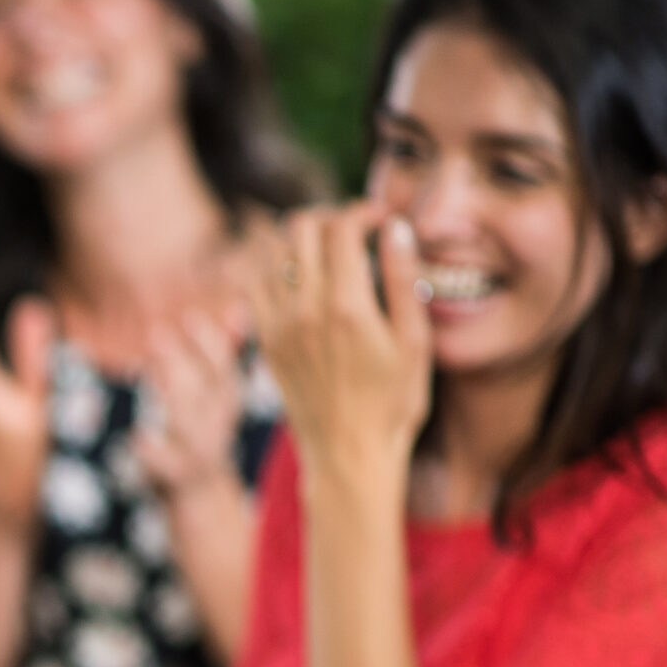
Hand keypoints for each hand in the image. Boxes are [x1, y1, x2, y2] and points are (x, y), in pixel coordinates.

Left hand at [135, 310, 244, 501]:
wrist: (200, 498)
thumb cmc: (197, 436)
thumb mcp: (208, 399)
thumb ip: (212, 361)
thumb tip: (233, 311)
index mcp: (226, 405)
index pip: (226, 369)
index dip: (211, 343)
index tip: (190, 317)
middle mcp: (219, 427)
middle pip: (208, 390)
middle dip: (184, 360)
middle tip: (156, 332)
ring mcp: (202, 454)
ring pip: (192, 425)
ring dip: (171, 395)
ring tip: (146, 368)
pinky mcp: (181, 480)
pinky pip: (169, 466)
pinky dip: (153, 452)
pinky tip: (134, 437)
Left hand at [244, 204, 432, 474]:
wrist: (348, 454)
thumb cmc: (393, 402)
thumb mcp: (414, 342)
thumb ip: (401, 280)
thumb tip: (394, 228)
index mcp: (345, 306)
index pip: (340, 228)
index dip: (362, 211)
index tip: (381, 219)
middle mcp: (302, 310)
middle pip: (298, 228)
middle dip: (328, 217)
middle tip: (353, 230)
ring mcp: (276, 325)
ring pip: (270, 252)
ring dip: (298, 240)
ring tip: (328, 251)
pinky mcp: (263, 340)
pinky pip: (253, 285)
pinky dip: (273, 268)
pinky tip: (301, 278)